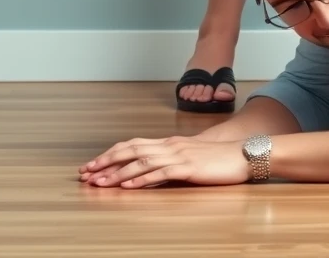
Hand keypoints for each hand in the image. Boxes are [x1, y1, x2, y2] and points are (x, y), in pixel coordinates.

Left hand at [79, 136, 249, 188]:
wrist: (244, 155)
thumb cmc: (219, 159)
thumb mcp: (191, 158)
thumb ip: (171, 162)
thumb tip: (150, 172)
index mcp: (171, 143)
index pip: (134, 144)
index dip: (111, 153)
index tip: (93, 164)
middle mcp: (171, 145)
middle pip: (131, 149)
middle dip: (106, 161)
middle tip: (85, 171)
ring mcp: (179, 155)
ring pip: (140, 161)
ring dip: (116, 173)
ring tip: (98, 182)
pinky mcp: (188, 168)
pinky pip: (160, 173)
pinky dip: (140, 179)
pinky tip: (127, 186)